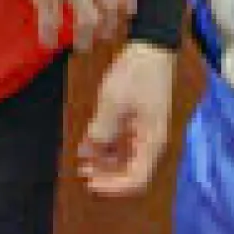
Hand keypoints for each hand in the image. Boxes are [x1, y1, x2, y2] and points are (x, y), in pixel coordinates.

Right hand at [0, 0, 134, 49]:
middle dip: (108, 28)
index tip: (122, 18)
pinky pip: (52, 24)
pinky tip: (48, 41)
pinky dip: (50, 37)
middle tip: (102, 36)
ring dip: (86, 39)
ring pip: (88, 22)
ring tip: (82, 45)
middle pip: (110, 10)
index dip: (126, 9)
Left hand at [75, 40, 176, 197]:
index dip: (112, 187)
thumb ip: (101, 130)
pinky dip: (106, 147)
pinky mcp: (138, 123)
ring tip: (82, 158)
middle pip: (130, 173)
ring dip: (104, 162)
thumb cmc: (136, 73)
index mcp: (152, 142)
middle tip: (82, 170)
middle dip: (105, 176)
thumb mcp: (113, 101)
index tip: (90, 182)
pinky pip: (123, 144)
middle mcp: (151, 143)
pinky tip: (89, 143)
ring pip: (125, 160)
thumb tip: (88, 154)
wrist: (152, 46)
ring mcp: (145, 133)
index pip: (136, 180)